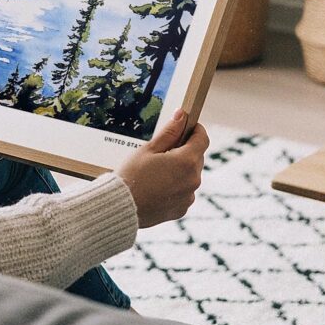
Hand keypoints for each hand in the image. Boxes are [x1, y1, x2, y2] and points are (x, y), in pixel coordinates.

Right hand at [115, 109, 208, 227]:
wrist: (121, 206)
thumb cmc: (132, 174)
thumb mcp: (149, 149)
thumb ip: (169, 132)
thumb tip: (182, 115)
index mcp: (186, 161)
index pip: (202, 139)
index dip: (196, 130)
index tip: (187, 126)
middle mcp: (193, 179)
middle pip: (197, 157)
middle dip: (184, 150)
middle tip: (163, 150)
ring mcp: (189, 196)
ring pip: (190, 175)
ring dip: (180, 169)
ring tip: (157, 171)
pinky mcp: (182, 209)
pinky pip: (184, 192)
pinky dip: (176, 186)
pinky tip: (157, 186)